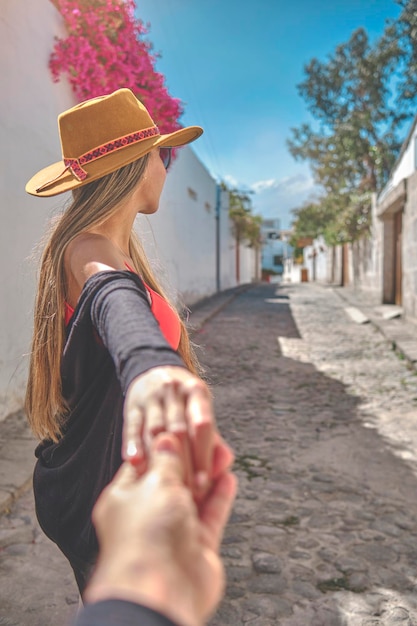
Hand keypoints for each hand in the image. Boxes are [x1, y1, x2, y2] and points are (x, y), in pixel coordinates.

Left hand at [85, 434, 236, 625]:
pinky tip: (228, 478)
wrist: (160, 590)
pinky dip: (219, 497)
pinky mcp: (196, 547)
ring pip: (193, 497)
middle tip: (207, 440)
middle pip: (171, 480)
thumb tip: (166, 439)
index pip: (144, 464)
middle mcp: (147, 515)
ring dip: (208, 476)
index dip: (163, 446)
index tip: (180, 429)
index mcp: (125, 499)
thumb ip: (166, 460)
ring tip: (222, 454)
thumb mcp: (155, 482)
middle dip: (190, 460)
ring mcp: (172, 532)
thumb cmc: (146, 535)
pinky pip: (210, 515)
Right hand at [123, 366, 217, 495]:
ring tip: (161, 485)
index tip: (205, 483)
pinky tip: (136, 465)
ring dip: (158, 459)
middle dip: (182, 463)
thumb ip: (213, 442)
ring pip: (155, 430)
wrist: (155, 373)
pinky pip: (132, 428)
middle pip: (179, 430)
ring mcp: (151, 397)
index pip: (202, 425)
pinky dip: (134, 446)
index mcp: (196, 391)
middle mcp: (174, 391)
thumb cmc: (185, 403)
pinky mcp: (132, 406)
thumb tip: (224, 467)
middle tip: (184, 492)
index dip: (204, 455)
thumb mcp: (201, 411)